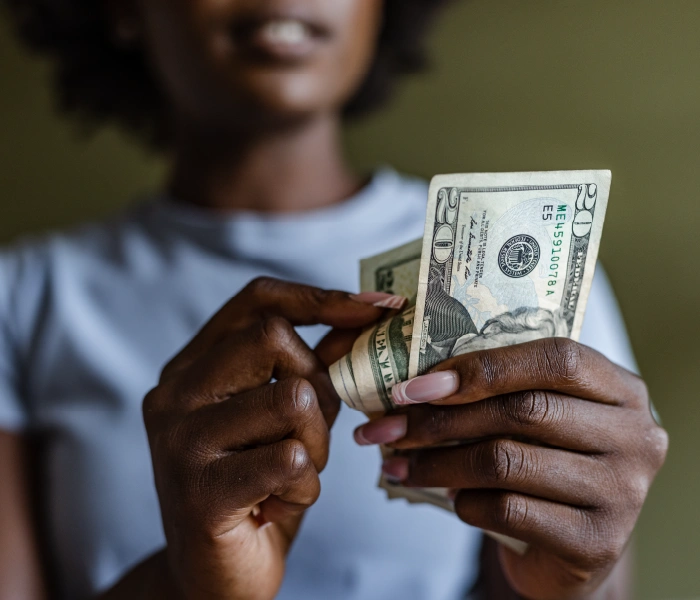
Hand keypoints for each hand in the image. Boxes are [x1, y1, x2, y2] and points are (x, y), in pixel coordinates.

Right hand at [143, 278, 384, 599]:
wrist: (215, 574)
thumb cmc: (258, 485)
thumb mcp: (285, 418)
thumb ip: (311, 369)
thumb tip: (364, 317)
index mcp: (192, 366)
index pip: (256, 299)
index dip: (321, 297)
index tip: (378, 307)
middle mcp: (175, 392)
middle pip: (273, 337)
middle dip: (318, 385)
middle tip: (309, 431)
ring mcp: (180, 439)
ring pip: (291, 399)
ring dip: (316, 443)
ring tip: (294, 472)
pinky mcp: (200, 489)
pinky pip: (291, 460)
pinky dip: (306, 485)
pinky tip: (281, 502)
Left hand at [353, 338, 667, 599]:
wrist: (572, 545)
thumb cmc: (544, 462)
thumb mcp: (535, 417)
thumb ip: (497, 392)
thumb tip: (410, 382)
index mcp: (621, 389)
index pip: (555, 358)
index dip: (481, 367)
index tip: (415, 385)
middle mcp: (635, 436)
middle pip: (524, 411)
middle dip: (440, 419)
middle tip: (386, 427)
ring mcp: (622, 492)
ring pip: (507, 462)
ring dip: (438, 464)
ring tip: (397, 464)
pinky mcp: (598, 543)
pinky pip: (509, 511)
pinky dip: (465, 503)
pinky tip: (449, 498)